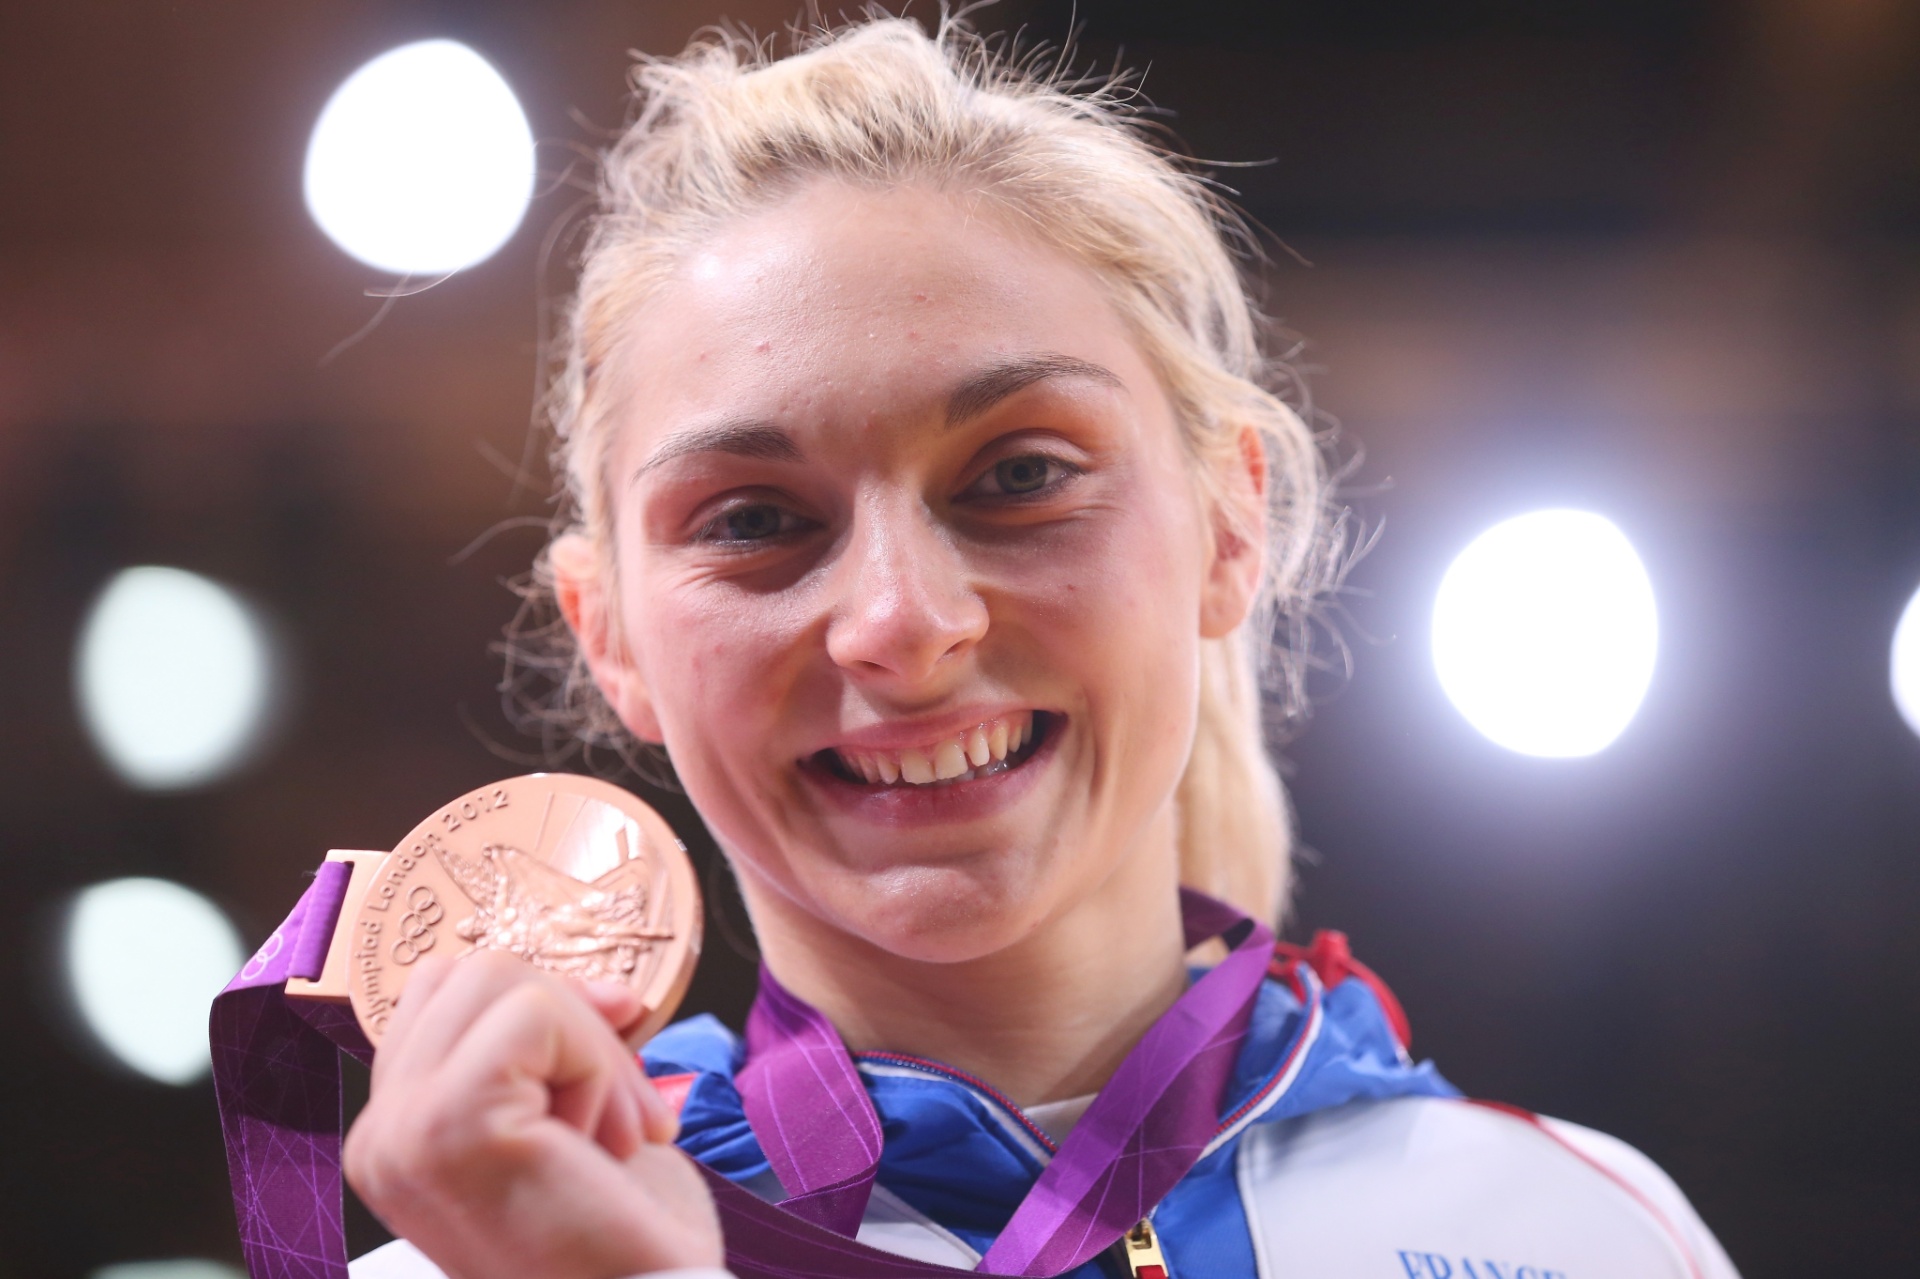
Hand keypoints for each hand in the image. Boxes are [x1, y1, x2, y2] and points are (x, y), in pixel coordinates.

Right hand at [343, 951, 723, 1278]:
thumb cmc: (623, 1246)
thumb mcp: (582, 1124)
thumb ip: (563, 1049)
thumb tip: (610, 988)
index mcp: (396, 1139)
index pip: (447, 995)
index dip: (545, 1005)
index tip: (614, 1057)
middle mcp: (378, 1137)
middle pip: (475, 973)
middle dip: (577, 1024)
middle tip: (627, 1122)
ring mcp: (402, 1131)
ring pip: (500, 977)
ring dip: (590, 1049)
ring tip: (614, 1142)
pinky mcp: (448, 1123)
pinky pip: (535, 1012)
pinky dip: (598, 1065)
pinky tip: (608, 1150)